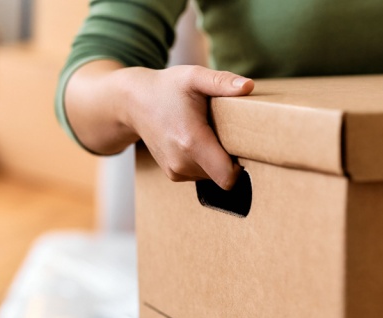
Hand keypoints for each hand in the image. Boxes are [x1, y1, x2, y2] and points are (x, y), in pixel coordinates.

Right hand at [119, 65, 252, 189]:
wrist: (134, 103)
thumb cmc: (167, 88)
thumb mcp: (194, 76)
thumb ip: (221, 82)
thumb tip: (249, 86)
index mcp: (191, 142)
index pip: (228, 177)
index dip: (241, 166)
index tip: (243, 146)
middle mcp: (182, 163)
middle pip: (223, 176)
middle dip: (230, 159)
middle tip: (225, 132)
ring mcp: (175, 171)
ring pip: (212, 177)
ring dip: (217, 160)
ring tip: (208, 134)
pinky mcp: (173, 174)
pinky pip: (200, 175)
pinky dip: (205, 162)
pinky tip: (197, 141)